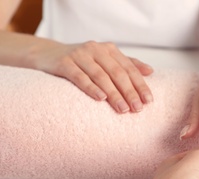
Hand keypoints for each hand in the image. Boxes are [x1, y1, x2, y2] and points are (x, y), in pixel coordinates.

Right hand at [30, 40, 153, 112]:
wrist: (47, 54)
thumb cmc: (82, 61)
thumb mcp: (105, 59)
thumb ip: (127, 64)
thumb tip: (150, 71)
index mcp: (109, 49)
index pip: (129, 68)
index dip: (140, 85)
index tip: (149, 101)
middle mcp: (96, 49)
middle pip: (117, 73)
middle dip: (129, 92)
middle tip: (138, 109)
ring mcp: (79, 55)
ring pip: (101, 76)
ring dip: (113, 94)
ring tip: (123, 109)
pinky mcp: (64, 63)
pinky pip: (79, 77)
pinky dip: (91, 87)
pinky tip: (100, 98)